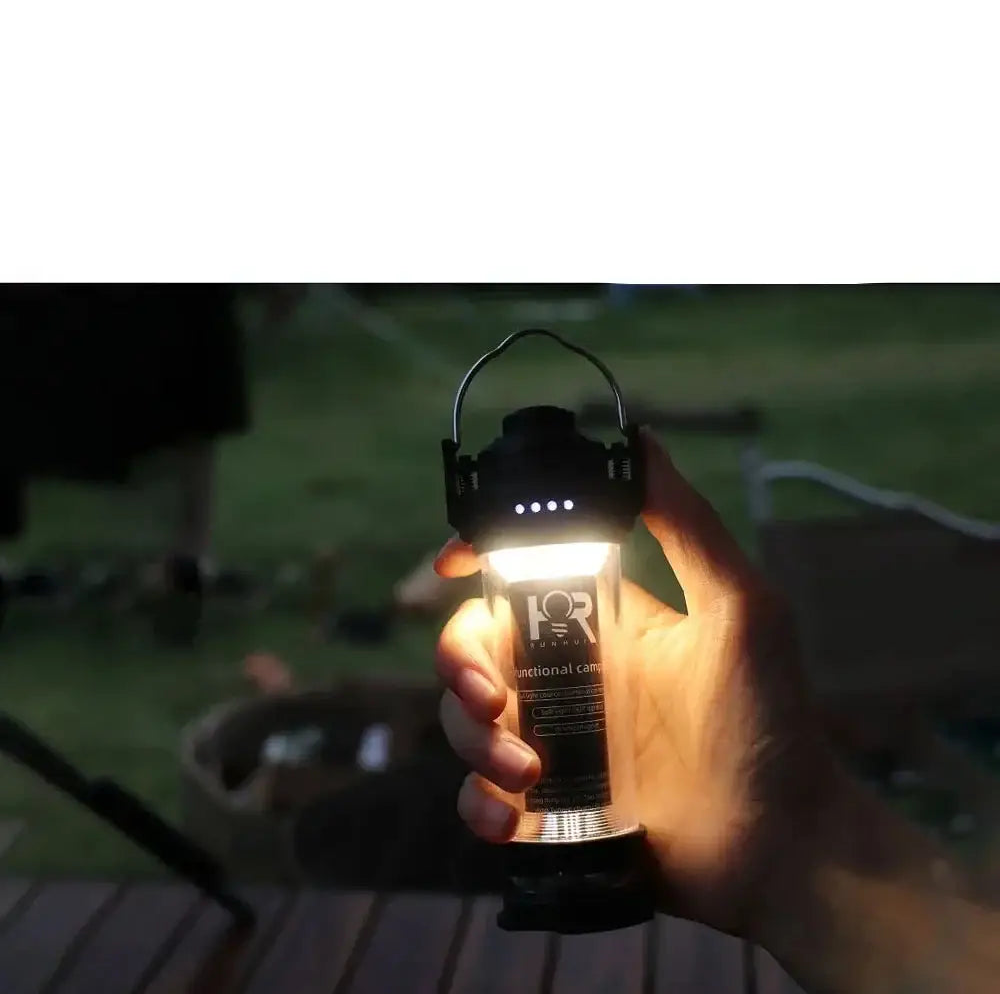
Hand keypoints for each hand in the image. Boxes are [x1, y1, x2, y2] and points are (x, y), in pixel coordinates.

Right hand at [433, 429, 841, 937]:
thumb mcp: (740, 609)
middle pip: (471, 647)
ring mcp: (553, 740)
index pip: (519, 575)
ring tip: (528, 770)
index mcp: (603, 623)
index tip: (454, 565)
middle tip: (494, 697)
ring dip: (473, 740)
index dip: (478, 559)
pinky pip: (478, 796)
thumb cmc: (769, 723)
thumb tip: (641, 440)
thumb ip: (688, 526)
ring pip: (464, 719)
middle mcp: (568, 675)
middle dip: (460, 666)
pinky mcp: (545, 806)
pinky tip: (512, 817)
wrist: (781, 847)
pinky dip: (478, 805)